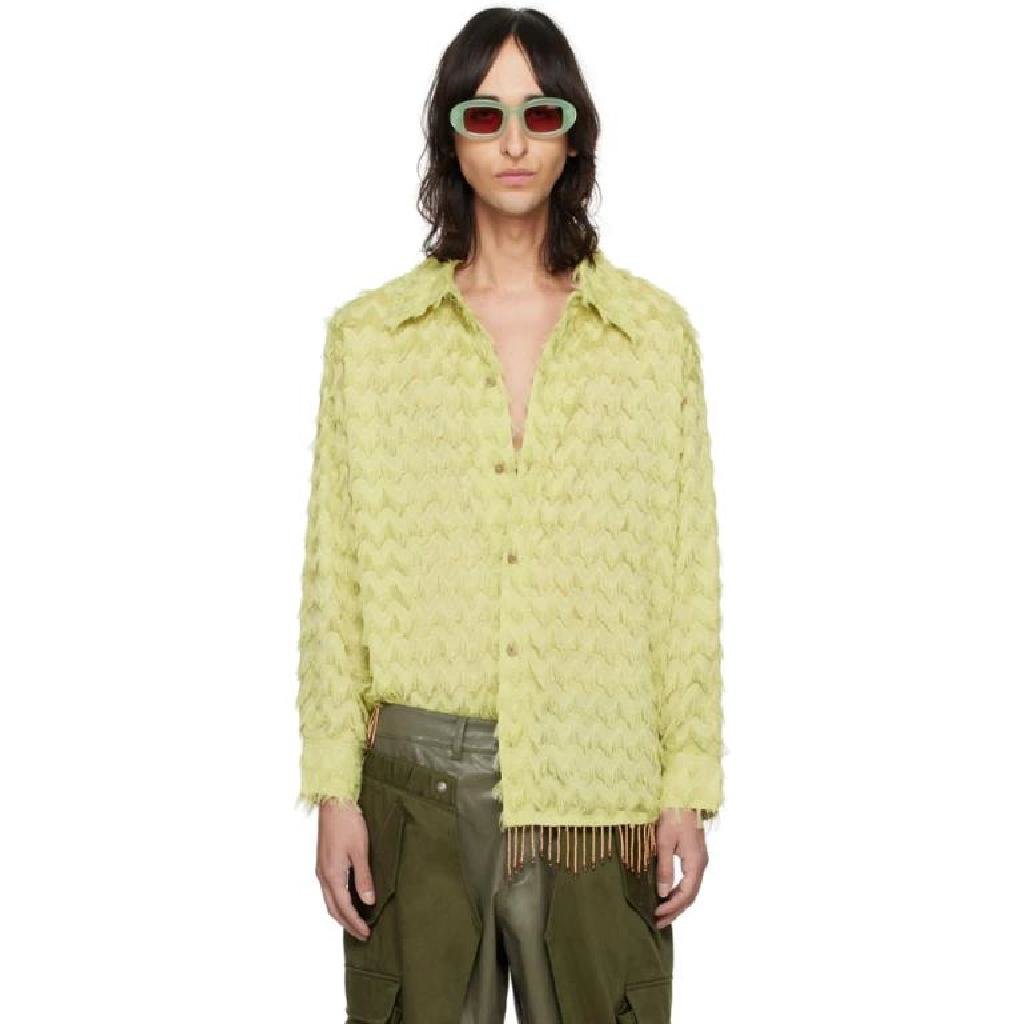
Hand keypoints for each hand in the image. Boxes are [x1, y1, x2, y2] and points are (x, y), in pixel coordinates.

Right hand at [315, 797, 374, 940]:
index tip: (367, 934)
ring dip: (341, 914)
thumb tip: (368, 902)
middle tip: (362, 934)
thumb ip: (363, 877)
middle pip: (333, 909)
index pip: (344, 908)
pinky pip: (329, 890)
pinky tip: (348, 899)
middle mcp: (323, 875)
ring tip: (356, 921)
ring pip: (329, 900)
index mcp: (332, 875)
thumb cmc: (348, 823)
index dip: (355, 923)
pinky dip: (338, 901)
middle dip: (347, 924)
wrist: (334, 802)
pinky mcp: (323, 862)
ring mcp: (321, 869)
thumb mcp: (360, 851)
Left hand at [653, 807, 708, 926]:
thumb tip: (663, 893)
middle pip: (690, 896)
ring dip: (678, 902)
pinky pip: (690, 880)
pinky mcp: (696, 855)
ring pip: (691, 889)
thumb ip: (664, 868)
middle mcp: (701, 864)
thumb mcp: (664, 842)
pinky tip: (669, 894)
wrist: (684, 797)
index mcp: (696, 863)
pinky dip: (680, 891)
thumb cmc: (673, 816)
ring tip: (662, 914)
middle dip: (675, 910)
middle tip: (659, 923)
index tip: (656, 914)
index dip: (671, 907)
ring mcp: (700, 860)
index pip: (686, 894)